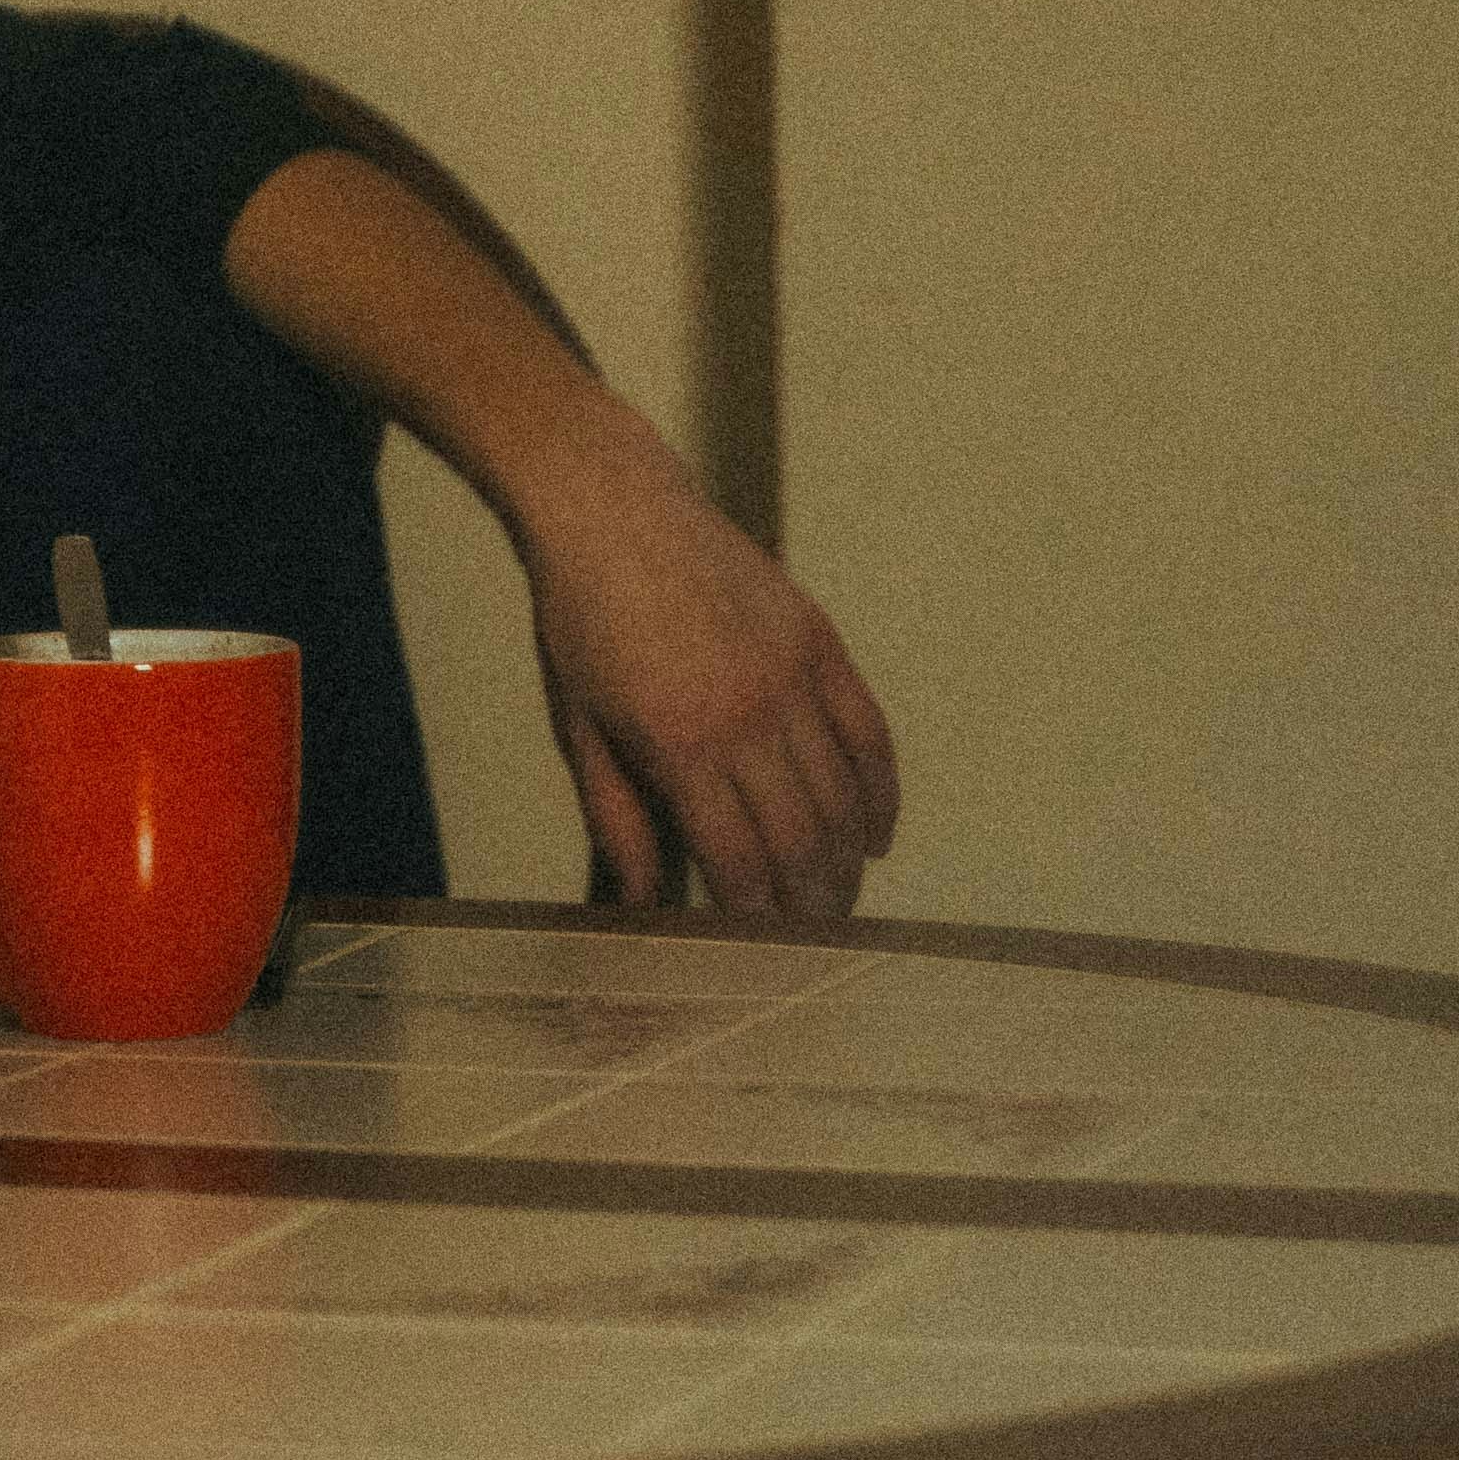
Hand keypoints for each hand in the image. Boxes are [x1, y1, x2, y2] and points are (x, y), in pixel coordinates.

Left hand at [521, 397, 897, 930]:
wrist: (609, 508)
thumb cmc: (579, 623)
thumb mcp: (579, 730)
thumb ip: (618, 819)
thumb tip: (647, 903)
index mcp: (681, 743)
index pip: (740, 860)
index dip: (755, 916)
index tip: (756, 951)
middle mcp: (748, 712)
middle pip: (803, 840)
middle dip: (810, 904)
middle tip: (810, 943)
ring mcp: (792, 673)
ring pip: (843, 794)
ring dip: (847, 860)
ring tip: (838, 900)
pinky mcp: (819, 640)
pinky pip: (869, 733)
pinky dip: (879, 792)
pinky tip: (874, 835)